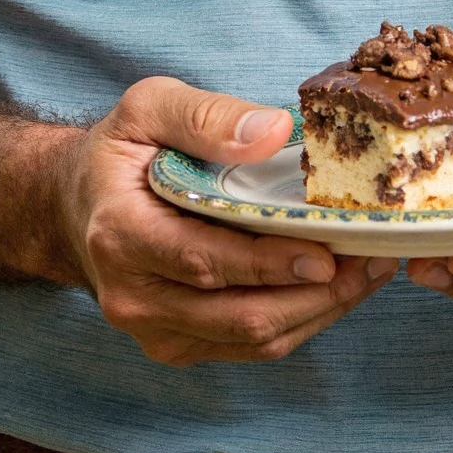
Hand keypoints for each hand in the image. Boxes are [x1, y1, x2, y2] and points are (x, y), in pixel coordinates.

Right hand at [58, 76, 392, 365]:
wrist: (76, 206)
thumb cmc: (120, 152)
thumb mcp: (148, 107)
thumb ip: (206, 115)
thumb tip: (274, 130)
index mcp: (121, 234)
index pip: (202, 262)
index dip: (267, 264)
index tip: (325, 253)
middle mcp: (133, 296)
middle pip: (238, 315)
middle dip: (316, 293)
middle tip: (376, 258)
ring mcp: (155, 330)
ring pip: (253, 339)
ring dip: (320, 311)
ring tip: (371, 269)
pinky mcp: (180, 345)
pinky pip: (250, 346)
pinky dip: (303, 320)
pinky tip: (338, 286)